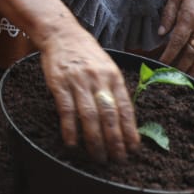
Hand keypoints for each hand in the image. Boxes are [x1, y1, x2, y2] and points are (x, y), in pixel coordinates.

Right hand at [36, 24, 140, 162]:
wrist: (61, 34)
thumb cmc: (86, 53)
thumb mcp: (107, 66)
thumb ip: (113, 89)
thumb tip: (124, 119)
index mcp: (113, 76)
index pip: (125, 108)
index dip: (130, 130)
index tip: (133, 149)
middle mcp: (98, 79)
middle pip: (109, 115)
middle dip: (115, 140)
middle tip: (118, 159)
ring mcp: (78, 81)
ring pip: (89, 115)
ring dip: (95, 139)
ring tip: (98, 157)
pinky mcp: (59, 83)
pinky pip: (66, 110)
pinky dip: (70, 128)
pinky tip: (72, 143)